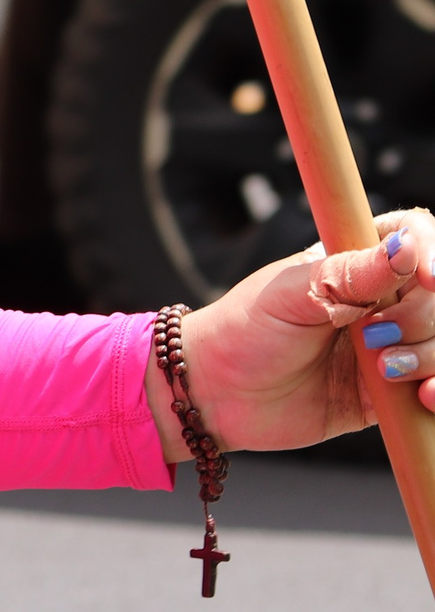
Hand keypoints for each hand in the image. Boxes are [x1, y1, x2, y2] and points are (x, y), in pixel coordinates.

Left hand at [154, 207, 434, 457]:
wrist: (220, 393)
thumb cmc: (245, 329)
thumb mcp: (292, 294)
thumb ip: (352, 274)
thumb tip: (406, 245)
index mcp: (355, 261)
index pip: (415, 235)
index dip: (432, 252)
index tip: (428, 280)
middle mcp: (383, 300)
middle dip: (421, 319)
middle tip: (372, 337)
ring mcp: (394, 345)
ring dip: (430, 356)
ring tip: (383, 369)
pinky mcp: (394, 390)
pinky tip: (423, 398)